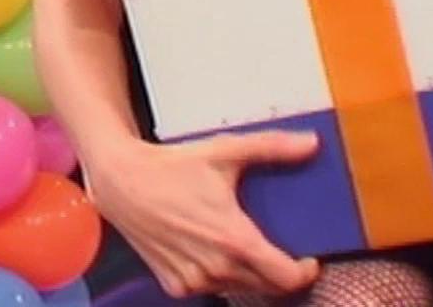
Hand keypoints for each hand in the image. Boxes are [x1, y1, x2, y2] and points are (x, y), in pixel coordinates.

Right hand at [82, 131, 321, 298]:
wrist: (121, 181)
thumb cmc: (171, 167)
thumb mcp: (224, 152)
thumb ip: (272, 148)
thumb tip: (311, 143)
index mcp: (234, 240)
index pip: (287, 278)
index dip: (305, 271)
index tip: (308, 259)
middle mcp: (216, 267)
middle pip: (268, 287)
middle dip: (279, 271)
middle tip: (277, 249)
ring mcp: (194, 280)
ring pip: (239, 289)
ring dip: (249, 274)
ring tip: (243, 246)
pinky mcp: (175, 285)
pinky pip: (211, 289)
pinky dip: (219, 277)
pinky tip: (212, 251)